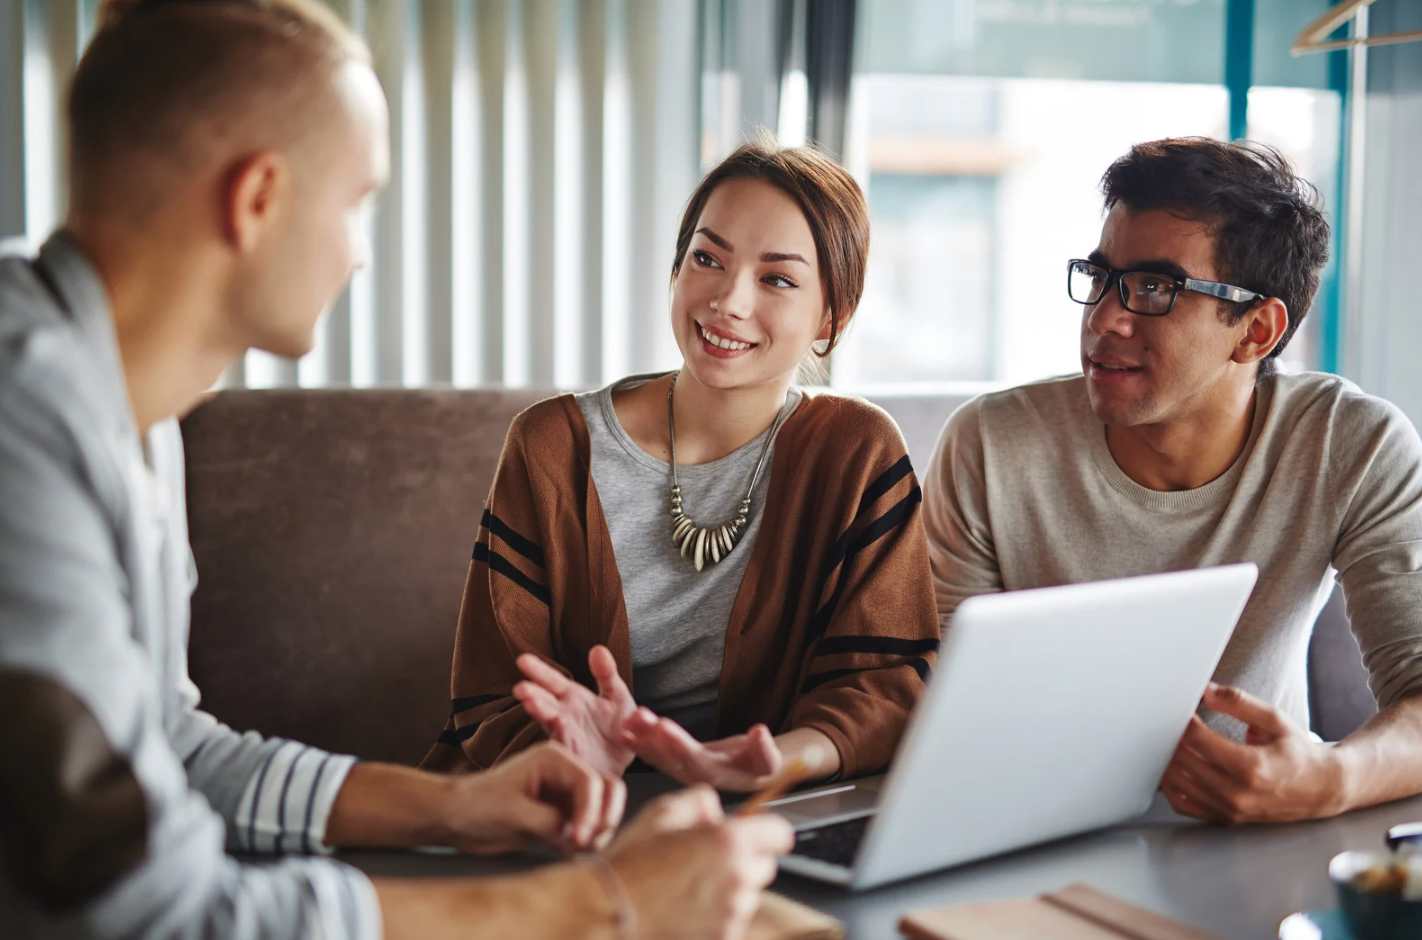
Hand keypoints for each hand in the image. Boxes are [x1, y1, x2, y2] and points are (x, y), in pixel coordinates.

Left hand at [446, 741, 624, 852]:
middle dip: (603, 818)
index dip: (590, 812)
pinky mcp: (564, 814)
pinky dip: (586, 841)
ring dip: (597, 832)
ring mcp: (567, 794)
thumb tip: (576, 836)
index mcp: (553, 758)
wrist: (457, 818)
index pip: (591, 782)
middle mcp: (566, 772)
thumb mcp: (512, 814)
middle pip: (608, 790)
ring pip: (603, 810)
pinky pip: (590, 827)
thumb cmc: (477, 806)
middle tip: (583, 845)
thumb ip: (548, 822)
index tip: (577, 840)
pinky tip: (564, 850)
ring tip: (571, 849)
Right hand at [513, 645, 636, 777]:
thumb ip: (606, 674)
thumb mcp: (617, 695)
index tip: (523, 660)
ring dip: (541, 714)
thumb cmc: (618, 725)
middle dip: (532, 695)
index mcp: (573, 698)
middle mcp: (564, 715)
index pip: (552, 681)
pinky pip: (566, 747)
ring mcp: (568, 736)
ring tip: (530, 704)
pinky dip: (561, 739)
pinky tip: (557, 728)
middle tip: (521, 688)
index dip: (539, 671)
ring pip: (551, 723)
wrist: (630, 758)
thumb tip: (597, 648)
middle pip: (545, 701)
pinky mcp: (576, 757)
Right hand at [605, 786, 793, 939]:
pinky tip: (684, 911)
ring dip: (728, 892)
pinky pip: (731, 924)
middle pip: (765, 867)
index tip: (752, 834)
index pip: (779, 833)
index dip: (764, 831)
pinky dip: (716, 918)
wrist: (605, 914)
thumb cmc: (629, 866)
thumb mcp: (661, 813)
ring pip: (747, 898)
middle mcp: (738, 881)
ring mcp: (732, 917)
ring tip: (687, 890)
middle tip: (706, 862)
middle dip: (743, 862)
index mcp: (728, 843)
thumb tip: (716, 811)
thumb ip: (700, 801)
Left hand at [625, 708, 782, 791]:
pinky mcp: (675, 761)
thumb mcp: (769, 759)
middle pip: (669, 756)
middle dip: (653, 737)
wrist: (750, 772)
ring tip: (629, 718)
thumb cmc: (760, 765)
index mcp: (714, 774)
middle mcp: (693, 775)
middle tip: (640, 717)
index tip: (664, 726)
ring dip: (642, 736)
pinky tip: (624, 729)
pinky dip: (639, 741)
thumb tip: (760, 733)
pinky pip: (653, 752)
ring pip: (657, 754)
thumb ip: (765, 749)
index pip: (692, 759)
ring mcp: (681, 769)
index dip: (677, 743)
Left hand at [1159, 682, 1344, 823]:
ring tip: (1167, 741)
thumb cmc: (1299, 753)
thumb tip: (1205, 690)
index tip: (1178, 708)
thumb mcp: (1274, 719)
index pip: (1197, 740)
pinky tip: (1173, 768)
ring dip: (1167, 760)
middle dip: (1171, 738)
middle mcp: (1237, 793)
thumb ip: (1238, 702)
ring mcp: (1230, 810)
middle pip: (1182, 761)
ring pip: (1177, 784)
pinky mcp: (1225, 819)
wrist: (1322, 788)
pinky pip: (1183, 804)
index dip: (1181, 721)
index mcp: (1251, 766)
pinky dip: (1171, 786)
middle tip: (1167, 721)